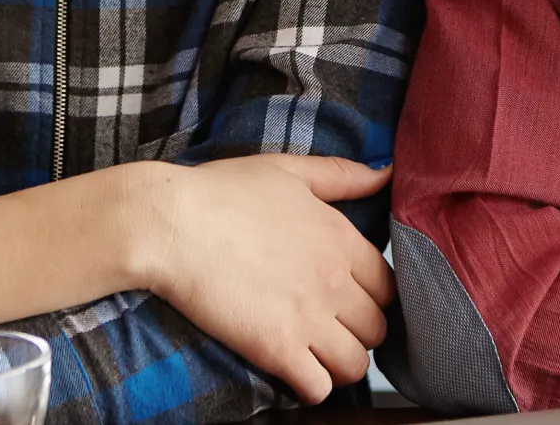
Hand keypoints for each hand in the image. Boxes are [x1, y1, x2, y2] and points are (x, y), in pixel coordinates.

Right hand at [135, 154, 393, 405]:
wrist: (171, 223)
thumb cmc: (224, 191)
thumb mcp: (288, 170)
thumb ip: (342, 175)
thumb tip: (387, 172)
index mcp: (340, 236)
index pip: (388, 285)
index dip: (373, 295)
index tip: (352, 297)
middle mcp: (333, 279)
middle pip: (377, 328)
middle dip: (359, 331)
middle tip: (333, 326)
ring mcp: (308, 316)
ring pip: (355, 364)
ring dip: (339, 363)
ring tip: (316, 352)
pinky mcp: (277, 348)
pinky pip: (319, 388)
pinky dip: (312, 386)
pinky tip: (294, 369)